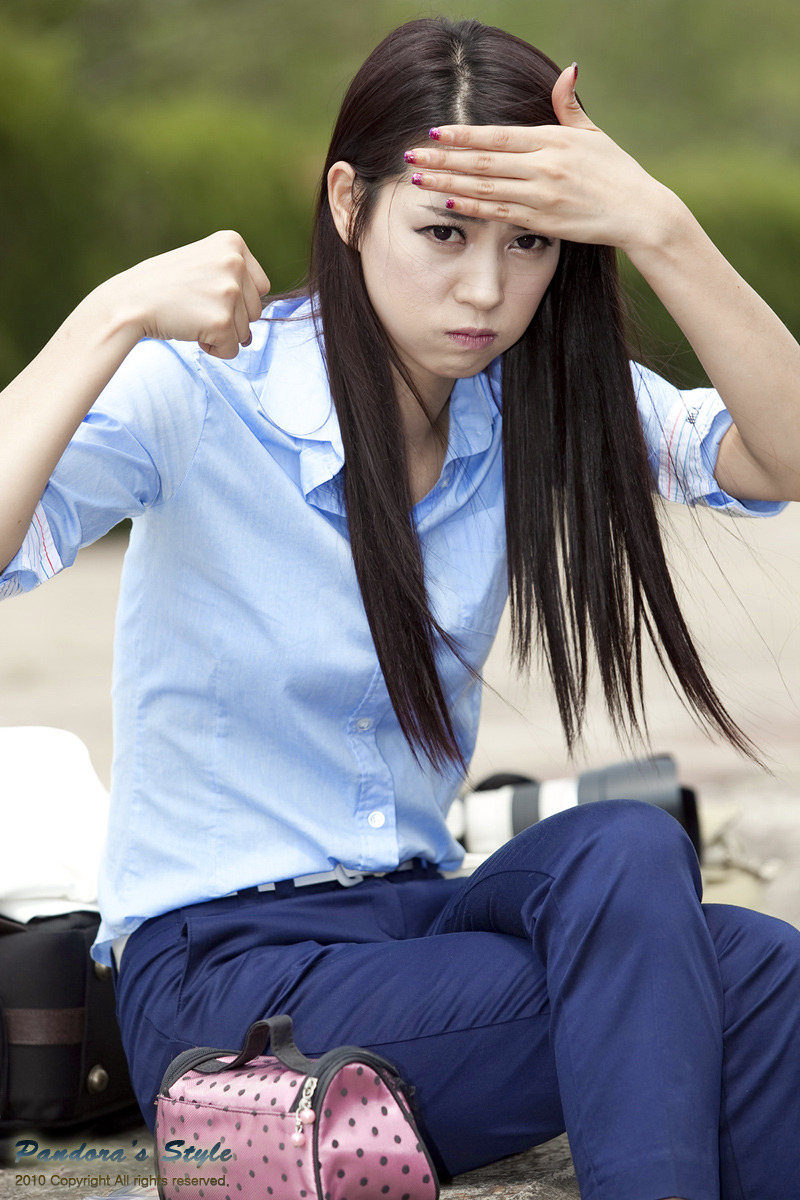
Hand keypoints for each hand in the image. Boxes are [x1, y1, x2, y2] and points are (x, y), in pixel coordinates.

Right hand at [109, 230, 270, 358]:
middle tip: (195, 306)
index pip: (261, 287)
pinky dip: (214, 349)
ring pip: (245, 332)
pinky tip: (190, 330)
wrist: (128, 302)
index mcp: (232, 242)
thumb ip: (233, 277)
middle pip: (256, 311)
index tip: (206, 292)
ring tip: (190, 315)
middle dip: (230, 318)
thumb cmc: (163, 286)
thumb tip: (257, 319)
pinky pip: (232, 350)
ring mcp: (230, 291)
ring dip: (220, 334)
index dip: (237, 299)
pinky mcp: (222, 321)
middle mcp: (235, 262)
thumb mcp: (202, 262)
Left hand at [404, 65, 675, 254]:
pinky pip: (500, 214)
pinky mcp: (544, 222)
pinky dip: (472, 208)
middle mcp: (544, 167)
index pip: (497, 136)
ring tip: (418, 180)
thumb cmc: (616, 172)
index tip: (433, 134)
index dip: (462, 136)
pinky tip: (448, 203)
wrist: (640, 213)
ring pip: (485, 188)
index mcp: (552, 140)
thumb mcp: (593, 134)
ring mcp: (542, 196)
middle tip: (410, 157)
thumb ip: (570, 106)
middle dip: (443, 159)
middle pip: (482, 162)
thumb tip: (567, 70)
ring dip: (448, 184)